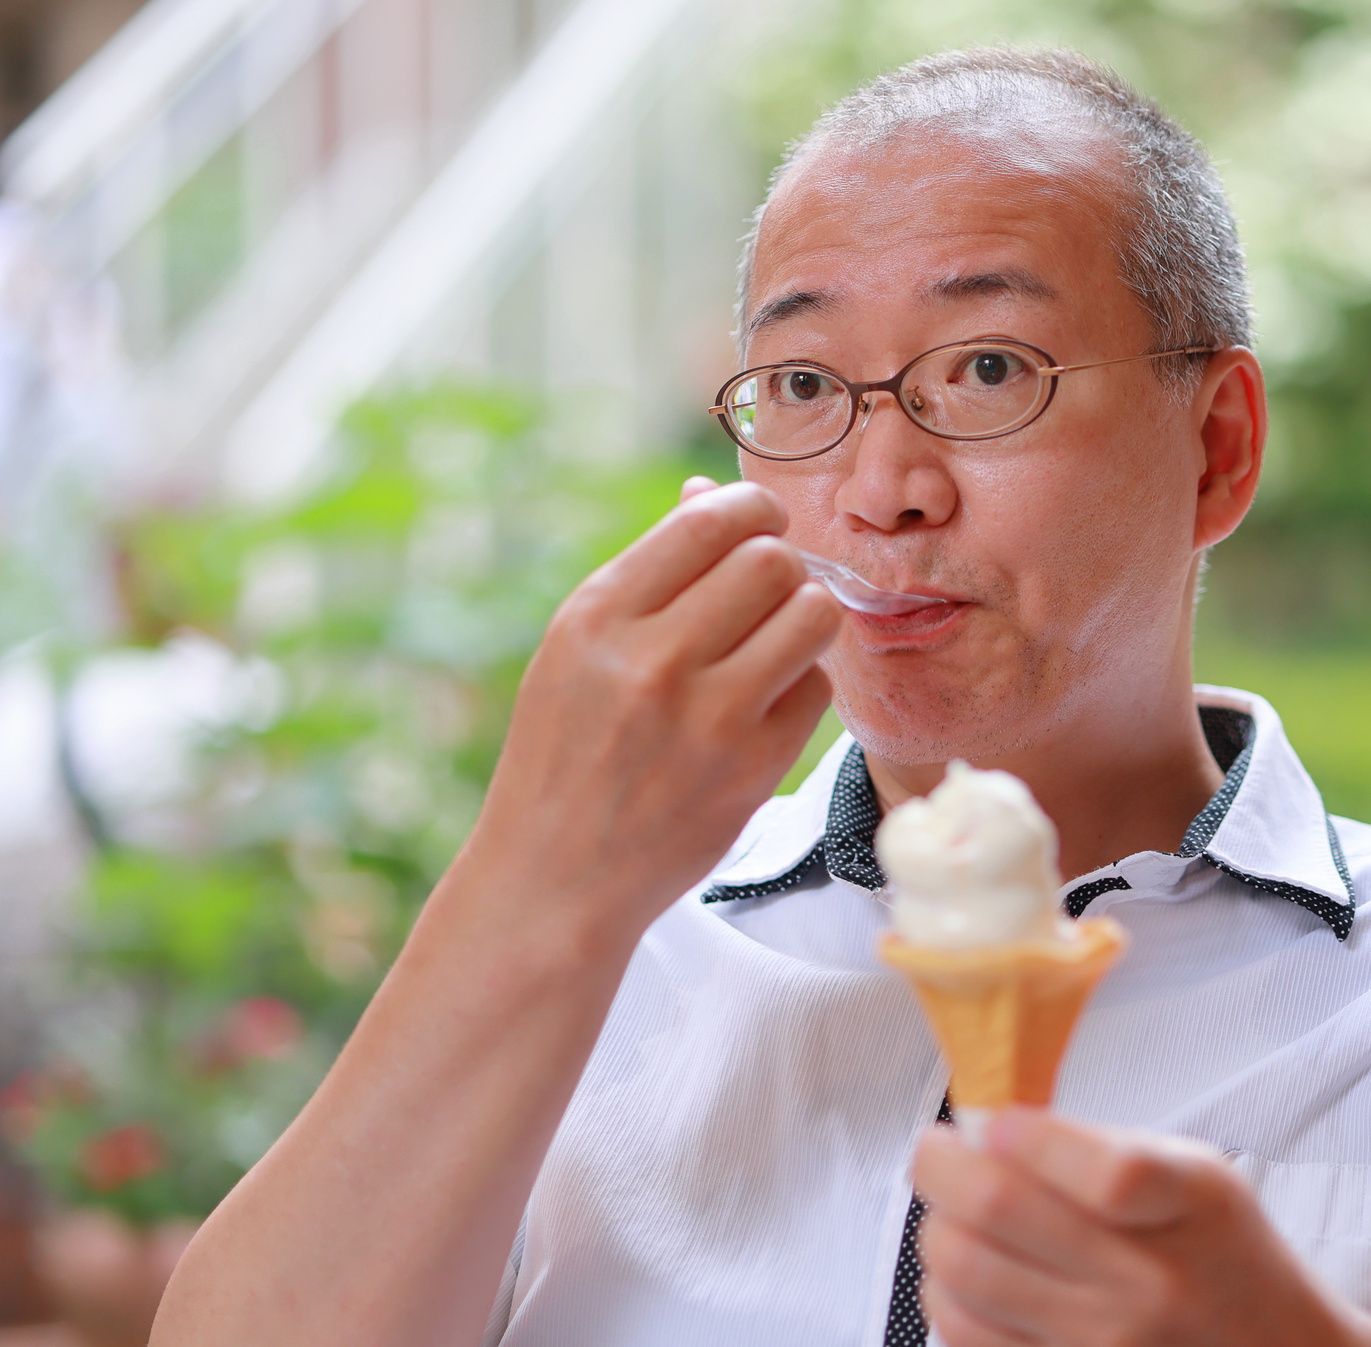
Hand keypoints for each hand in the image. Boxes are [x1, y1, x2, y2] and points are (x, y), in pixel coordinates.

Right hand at [451, 475, 840, 947]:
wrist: (554, 878)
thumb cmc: (565, 751)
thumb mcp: (575, 650)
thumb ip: (649, 572)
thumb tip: (713, 492)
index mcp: (597, 617)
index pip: (709, 520)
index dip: (751, 509)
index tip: (757, 524)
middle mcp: (652, 661)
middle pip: (771, 560)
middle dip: (779, 562)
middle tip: (767, 588)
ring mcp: (709, 719)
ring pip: (811, 613)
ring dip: (804, 614)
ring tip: (775, 636)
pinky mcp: (753, 770)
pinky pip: (816, 687)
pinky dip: (800, 682)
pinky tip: (765, 698)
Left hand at [912, 1107, 1370, 1346]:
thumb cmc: (1215, 1247)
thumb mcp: (1193, 1170)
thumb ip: (1095, 1144)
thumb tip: (982, 1129)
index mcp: (1188, 1205)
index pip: (1103, 1173)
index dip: (1026, 1136)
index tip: (996, 1121)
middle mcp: (1148, 1286)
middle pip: (999, 1211)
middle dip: (940, 1163)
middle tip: (938, 1150)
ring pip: (963, 1274)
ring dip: (937, 1229)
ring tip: (954, 1214)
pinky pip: (962, 1334)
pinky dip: (946, 1293)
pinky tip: (970, 1272)